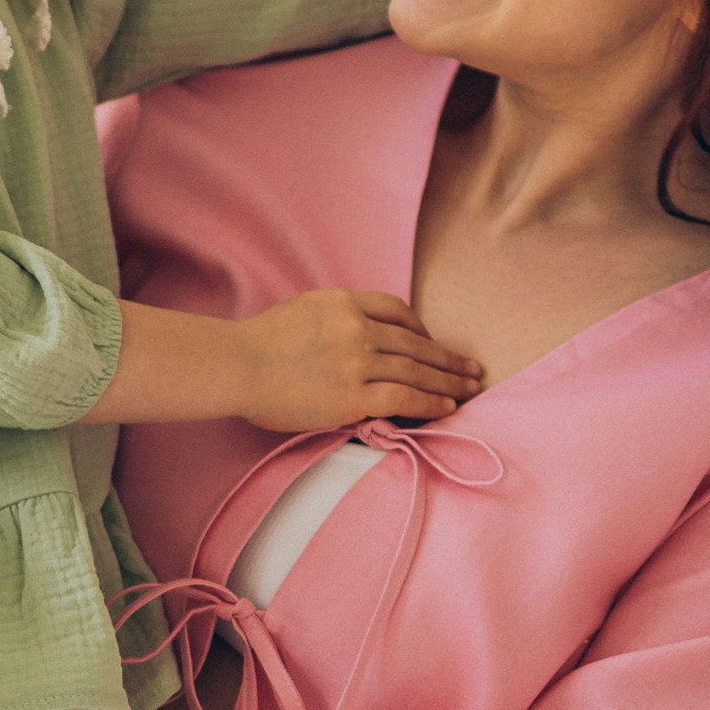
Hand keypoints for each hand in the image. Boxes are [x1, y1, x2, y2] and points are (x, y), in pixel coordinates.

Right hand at [232, 289, 480, 432]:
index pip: (397, 310)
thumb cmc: (258, 344)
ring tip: (470, 389)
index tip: (433, 341)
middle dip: (448, 358)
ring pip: (417, 370)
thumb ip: (336, 320)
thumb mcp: (303, 312)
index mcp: (344, 302)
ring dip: (448, 381)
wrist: (237, 365)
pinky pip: (404, 397)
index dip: (421, 328)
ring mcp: (357, 361)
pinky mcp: (353, 395)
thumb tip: (362, 340)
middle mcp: (357, 328)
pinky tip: (447, 407)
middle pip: (416, 343)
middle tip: (473, 369)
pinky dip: (430, 402)